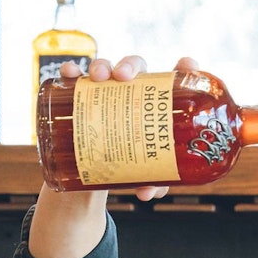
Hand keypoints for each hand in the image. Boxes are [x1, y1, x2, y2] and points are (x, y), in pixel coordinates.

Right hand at [59, 54, 200, 200]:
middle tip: (125, 78)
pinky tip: (70, 74)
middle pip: (135, 68)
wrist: (97, 174)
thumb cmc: (133, 167)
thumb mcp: (147, 175)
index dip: (184, 68)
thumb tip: (147, 193)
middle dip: (130, 65)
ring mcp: (105, 94)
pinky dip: (71, 73)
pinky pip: (75, 79)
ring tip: (98, 78)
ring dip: (101, 65)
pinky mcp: (81, 99)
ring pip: (105, 69)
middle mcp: (131, 93)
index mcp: (155, 105)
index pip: (173, 79)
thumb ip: (153, 182)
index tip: (186, 65)